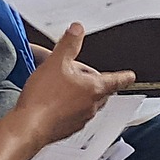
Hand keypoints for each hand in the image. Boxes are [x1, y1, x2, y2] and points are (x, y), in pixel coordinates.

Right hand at [10, 25, 134, 142]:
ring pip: (88, 104)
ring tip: (64, 87)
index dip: (124, 76)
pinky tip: (53, 103)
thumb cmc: (44, 99)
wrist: (29, 126)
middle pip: (101, 92)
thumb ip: (68, 44)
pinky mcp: (67, 129)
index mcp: (94, 88)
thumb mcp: (56, 62)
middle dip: (95, 83)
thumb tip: (77, 30)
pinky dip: (69, 108)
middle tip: (82, 75)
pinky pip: (74, 116)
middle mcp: (91, 106)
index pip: (116, 80)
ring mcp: (80, 119)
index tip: (130, 76)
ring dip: (81, 96)